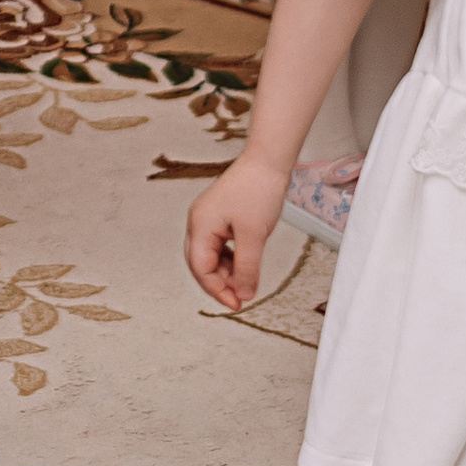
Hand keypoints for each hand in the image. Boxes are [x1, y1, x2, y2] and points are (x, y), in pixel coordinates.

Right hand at [185, 152, 286, 309]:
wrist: (267, 161)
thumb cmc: (258, 191)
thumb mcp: (254, 236)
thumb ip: (247, 269)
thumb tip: (244, 295)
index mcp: (200, 226)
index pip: (200, 268)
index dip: (217, 290)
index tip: (238, 304)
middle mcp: (198, 222)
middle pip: (200, 264)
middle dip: (219, 284)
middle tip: (240, 299)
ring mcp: (208, 218)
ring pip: (210, 256)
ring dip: (227, 272)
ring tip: (247, 281)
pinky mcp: (220, 216)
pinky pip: (219, 245)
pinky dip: (231, 259)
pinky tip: (245, 264)